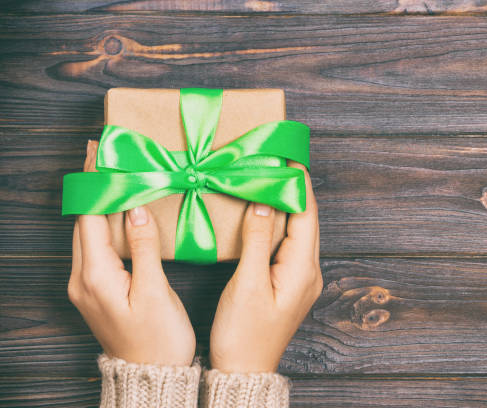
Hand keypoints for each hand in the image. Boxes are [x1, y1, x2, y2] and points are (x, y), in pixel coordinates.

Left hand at [67, 141, 195, 365]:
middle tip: (105, 157)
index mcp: (95, 276)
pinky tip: (118, 214)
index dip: (96, 183)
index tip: (99, 154)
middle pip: (83, 221)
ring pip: (88, 233)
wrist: (151, 375)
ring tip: (112, 177)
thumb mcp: (155, 291)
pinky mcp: (96, 291)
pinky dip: (104, 224)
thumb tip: (134, 209)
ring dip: (98, 204)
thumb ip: (144, 247)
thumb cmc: (158, 338)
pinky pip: (95, 248)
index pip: (90, 216)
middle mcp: (82, 279)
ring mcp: (86, 286)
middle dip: (93, 187)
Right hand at [209, 162, 321, 372]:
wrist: (245, 370)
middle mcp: (308, 271)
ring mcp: (301, 278)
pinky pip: (289, 244)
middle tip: (277, 160)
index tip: (289, 155)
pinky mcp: (290, 283)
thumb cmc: (243, 334)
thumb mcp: (247, 285)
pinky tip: (265, 213)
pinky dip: (279, 223)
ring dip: (286, 204)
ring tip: (270, 177)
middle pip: (306, 220)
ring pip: (298, 231)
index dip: (299, 183)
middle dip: (294, 188)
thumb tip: (264, 204)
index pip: (306, 214)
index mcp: (302, 269)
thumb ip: (257, 242)